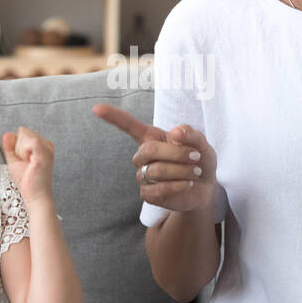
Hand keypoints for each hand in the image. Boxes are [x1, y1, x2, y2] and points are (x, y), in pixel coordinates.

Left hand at [2, 126, 53, 205]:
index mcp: (42, 145)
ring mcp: (47, 147)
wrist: (35, 196)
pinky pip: (29, 141)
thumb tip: (7, 134)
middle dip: (19, 148)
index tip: (25, 162)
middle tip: (27, 165)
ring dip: (21, 152)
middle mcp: (47, 144)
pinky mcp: (45, 151)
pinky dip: (24, 152)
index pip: (22, 132)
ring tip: (29, 165)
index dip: (17, 147)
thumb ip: (10, 146)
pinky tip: (30, 163)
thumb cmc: (26, 181)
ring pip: (24, 135)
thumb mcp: (14, 161)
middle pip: (22, 132)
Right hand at [92, 104, 215, 213]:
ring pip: (156, 171)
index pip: (128, 125)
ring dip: (181, 171)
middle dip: (176, 154)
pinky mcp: (147, 194)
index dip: (113, 116)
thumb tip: (174, 133)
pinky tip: (187, 184)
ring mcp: (142, 176)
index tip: (96, 108)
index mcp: (151, 138)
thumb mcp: (201, 143)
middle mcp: (142, 156)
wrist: (205, 187)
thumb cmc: (199, 160)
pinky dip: (178, 186)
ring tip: (195, 172)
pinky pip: (158, 189)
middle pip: (149, 150)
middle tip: (196, 157)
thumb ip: (190, 134)